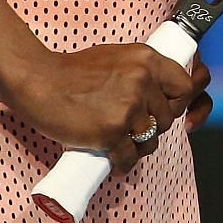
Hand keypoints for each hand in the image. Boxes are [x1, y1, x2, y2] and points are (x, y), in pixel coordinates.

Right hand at [10, 43, 212, 174]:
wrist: (39, 81)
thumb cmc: (72, 71)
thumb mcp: (115, 58)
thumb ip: (138, 72)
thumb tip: (156, 95)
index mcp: (147, 59)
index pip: (184, 87)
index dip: (177, 103)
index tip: (163, 111)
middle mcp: (142, 82)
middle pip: (167, 118)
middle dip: (154, 127)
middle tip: (134, 130)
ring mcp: (127, 108)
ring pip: (150, 140)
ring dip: (139, 148)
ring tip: (124, 146)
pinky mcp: (111, 132)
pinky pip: (129, 157)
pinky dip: (124, 164)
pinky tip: (116, 162)